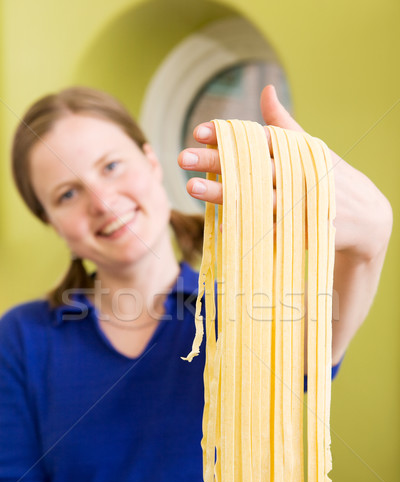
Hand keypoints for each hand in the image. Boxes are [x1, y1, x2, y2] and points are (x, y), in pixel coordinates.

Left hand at [178, 85, 391, 263]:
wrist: (367, 219)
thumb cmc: (330, 178)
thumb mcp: (311, 148)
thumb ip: (284, 124)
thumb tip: (266, 90)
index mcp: (298, 151)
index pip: (258, 138)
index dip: (229, 135)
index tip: (199, 131)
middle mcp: (297, 174)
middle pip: (251, 166)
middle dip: (217, 161)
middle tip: (184, 158)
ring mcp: (298, 204)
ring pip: (254, 197)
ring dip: (223, 193)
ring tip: (192, 187)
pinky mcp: (300, 230)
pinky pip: (267, 229)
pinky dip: (245, 226)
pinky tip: (220, 224)